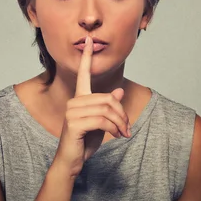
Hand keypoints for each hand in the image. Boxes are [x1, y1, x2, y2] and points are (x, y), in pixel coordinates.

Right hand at [52, 36, 131, 177]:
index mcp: (79, 98)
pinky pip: (102, 120)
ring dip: (120, 123)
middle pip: (108, 98)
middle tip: (127, 128)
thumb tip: (119, 91)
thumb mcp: (101, 122)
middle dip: (122, 114)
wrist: (72, 160)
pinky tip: (116, 136)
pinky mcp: (74, 123)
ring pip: (107, 109)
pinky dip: (114, 128)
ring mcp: (72, 111)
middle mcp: (74, 101)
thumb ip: (108, 107)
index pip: (82, 73)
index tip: (88, 40)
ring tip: (123, 133)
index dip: (86, 57)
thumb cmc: (84, 140)